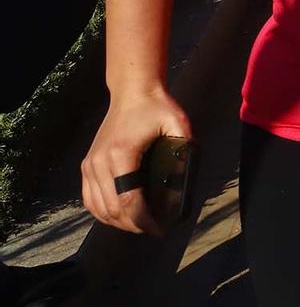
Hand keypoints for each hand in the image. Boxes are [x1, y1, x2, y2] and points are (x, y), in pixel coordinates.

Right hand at [81, 87, 191, 234]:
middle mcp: (99, 163)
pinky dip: (103, 212)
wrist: (131, 93)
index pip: (128, 200)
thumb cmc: (156, 106)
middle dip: (133, 225)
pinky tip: (120, 215)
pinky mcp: (87, 165)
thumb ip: (185, 144)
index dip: (143, 220)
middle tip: (154, 229)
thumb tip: (189, 174)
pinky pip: (89, 199)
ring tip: (140, 225)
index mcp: (121, 154)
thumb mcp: (177, 122)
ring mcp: (90, 165)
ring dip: (117, 222)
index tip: (160, 229)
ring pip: (97, 208)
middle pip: (112, 209)